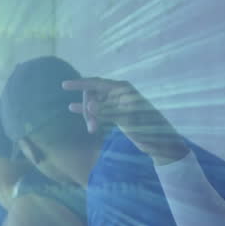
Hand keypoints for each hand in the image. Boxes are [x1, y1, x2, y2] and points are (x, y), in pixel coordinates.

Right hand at [60, 77, 188, 163]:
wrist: (160, 142)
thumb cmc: (148, 128)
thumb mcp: (127, 119)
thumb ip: (107, 112)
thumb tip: (88, 105)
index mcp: (122, 89)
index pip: (96, 83)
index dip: (80, 84)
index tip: (64, 85)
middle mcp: (119, 93)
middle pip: (93, 95)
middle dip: (88, 109)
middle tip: (91, 127)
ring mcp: (117, 104)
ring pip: (95, 104)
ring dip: (90, 115)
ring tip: (91, 130)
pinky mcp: (116, 114)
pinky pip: (98, 110)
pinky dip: (88, 112)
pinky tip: (73, 109)